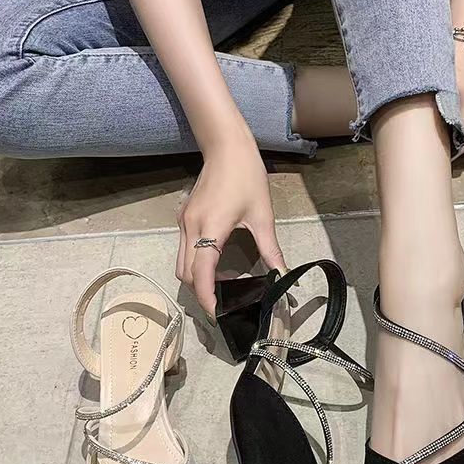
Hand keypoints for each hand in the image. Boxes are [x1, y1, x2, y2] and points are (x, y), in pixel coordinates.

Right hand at [176, 121, 286, 319]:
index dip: (206, 298)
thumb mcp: (262, 216)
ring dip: (195, 279)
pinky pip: (183, 249)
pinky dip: (194, 263)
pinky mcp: (184, 217)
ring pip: (180, 263)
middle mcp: (190, 228)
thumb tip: (282, 273)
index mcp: (210, 229)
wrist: (226, 147)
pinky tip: (215, 265)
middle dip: (200, 292)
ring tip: (218, 288)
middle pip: (186, 274)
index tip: (216, 315)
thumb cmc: (246, 177)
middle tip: (221, 304)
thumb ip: (271, 249)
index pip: (201, 274)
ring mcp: (183, 222)